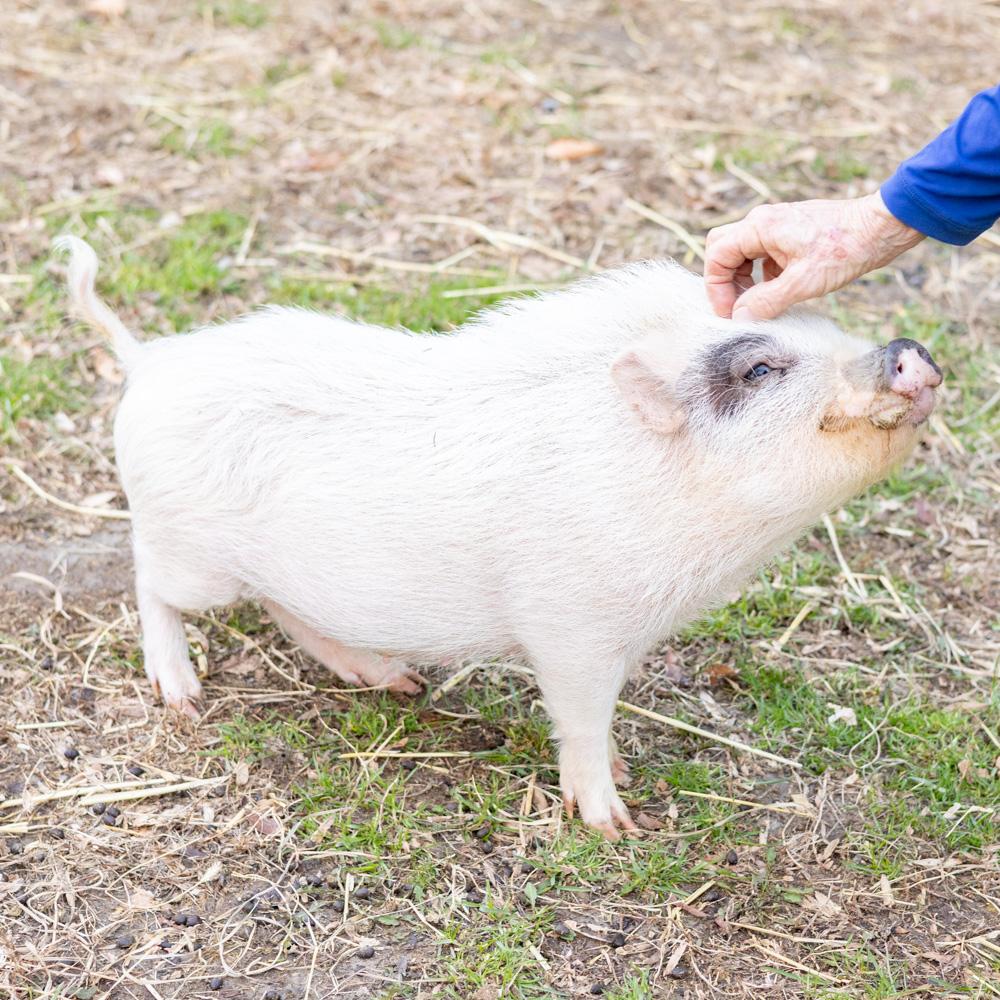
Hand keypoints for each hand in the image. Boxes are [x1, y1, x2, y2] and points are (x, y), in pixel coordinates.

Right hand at [703, 193, 924, 319]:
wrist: (883, 227)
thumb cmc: (846, 249)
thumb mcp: (802, 283)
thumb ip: (765, 301)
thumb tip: (739, 317)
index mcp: (760, 227)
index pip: (717, 255)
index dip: (717, 288)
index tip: (729, 312)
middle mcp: (763, 221)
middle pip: (723, 249)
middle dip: (725, 280)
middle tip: (737, 307)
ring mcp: (777, 225)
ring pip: (742, 252)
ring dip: (743, 278)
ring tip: (757, 303)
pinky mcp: (791, 232)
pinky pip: (763, 253)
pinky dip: (762, 274)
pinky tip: (778, 290)